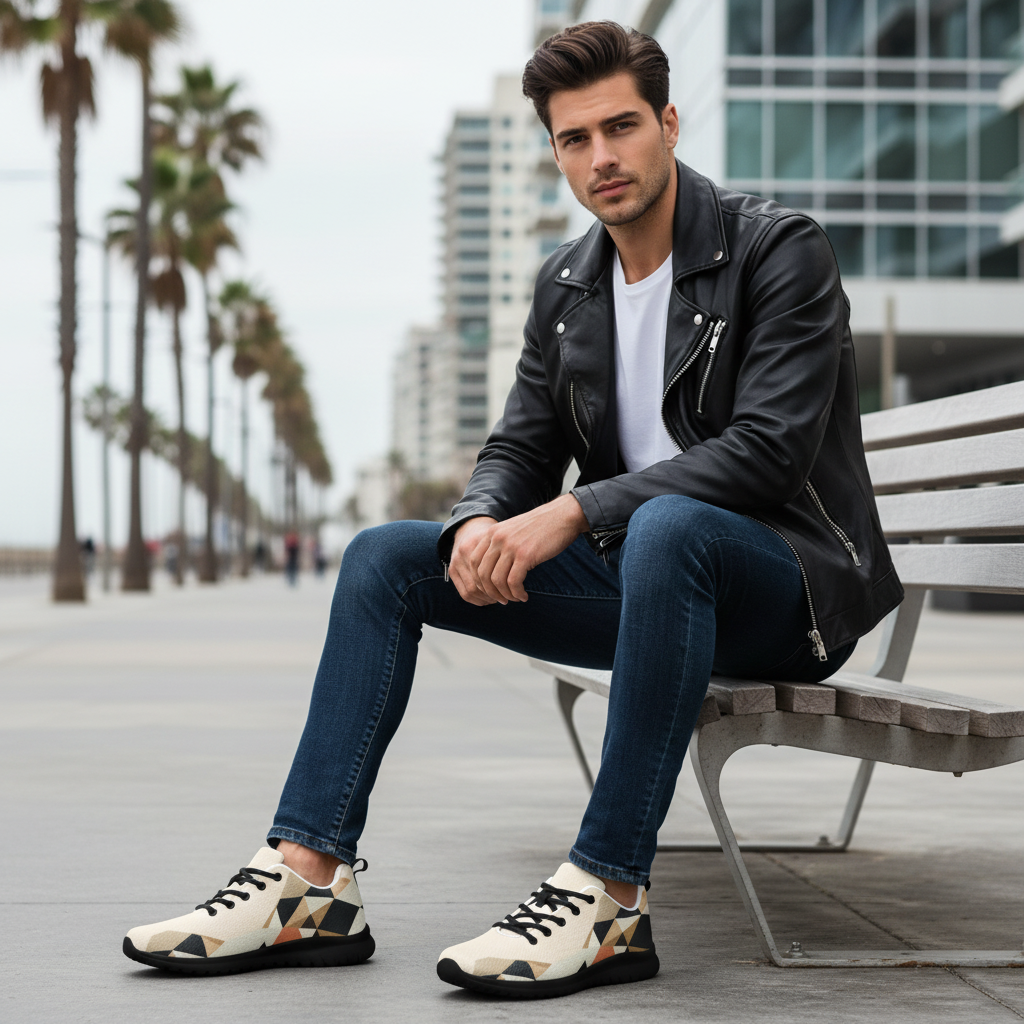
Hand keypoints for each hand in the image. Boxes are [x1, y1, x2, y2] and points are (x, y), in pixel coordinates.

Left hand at [448, 495, 587, 605]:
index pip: (473, 562)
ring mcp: (510, 546)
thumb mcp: (513, 531)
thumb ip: (500, 545)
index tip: (490, 590)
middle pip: (482, 574)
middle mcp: (497, 538)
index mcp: (492, 532)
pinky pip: (513, 582)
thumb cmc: (540, 527)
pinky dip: (517, 593)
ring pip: (496, 580)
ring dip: (504, 595)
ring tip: (514, 599)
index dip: (479, 580)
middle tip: (502, 600)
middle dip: (490, 592)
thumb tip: (492, 572)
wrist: (562, 516)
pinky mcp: (525, 555)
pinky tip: (524, 596)